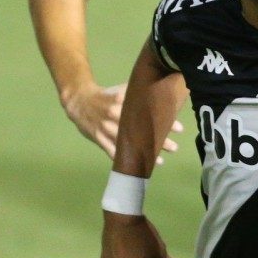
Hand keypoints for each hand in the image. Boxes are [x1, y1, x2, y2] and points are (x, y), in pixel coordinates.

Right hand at [63, 83, 182, 162]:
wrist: (78, 101)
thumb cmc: (106, 95)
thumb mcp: (122, 90)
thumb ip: (139, 93)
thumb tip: (163, 92)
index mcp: (123, 101)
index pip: (149, 113)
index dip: (164, 121)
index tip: (179, 129)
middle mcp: (115, 115)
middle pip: (141, 130)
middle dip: (158, 140)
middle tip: (175, 148)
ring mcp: (106, 128)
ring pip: (128, 143)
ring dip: (144, 153)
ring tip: (160, 161)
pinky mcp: (99, 138)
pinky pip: (113, 152)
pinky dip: (125, 159)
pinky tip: (137, 167)